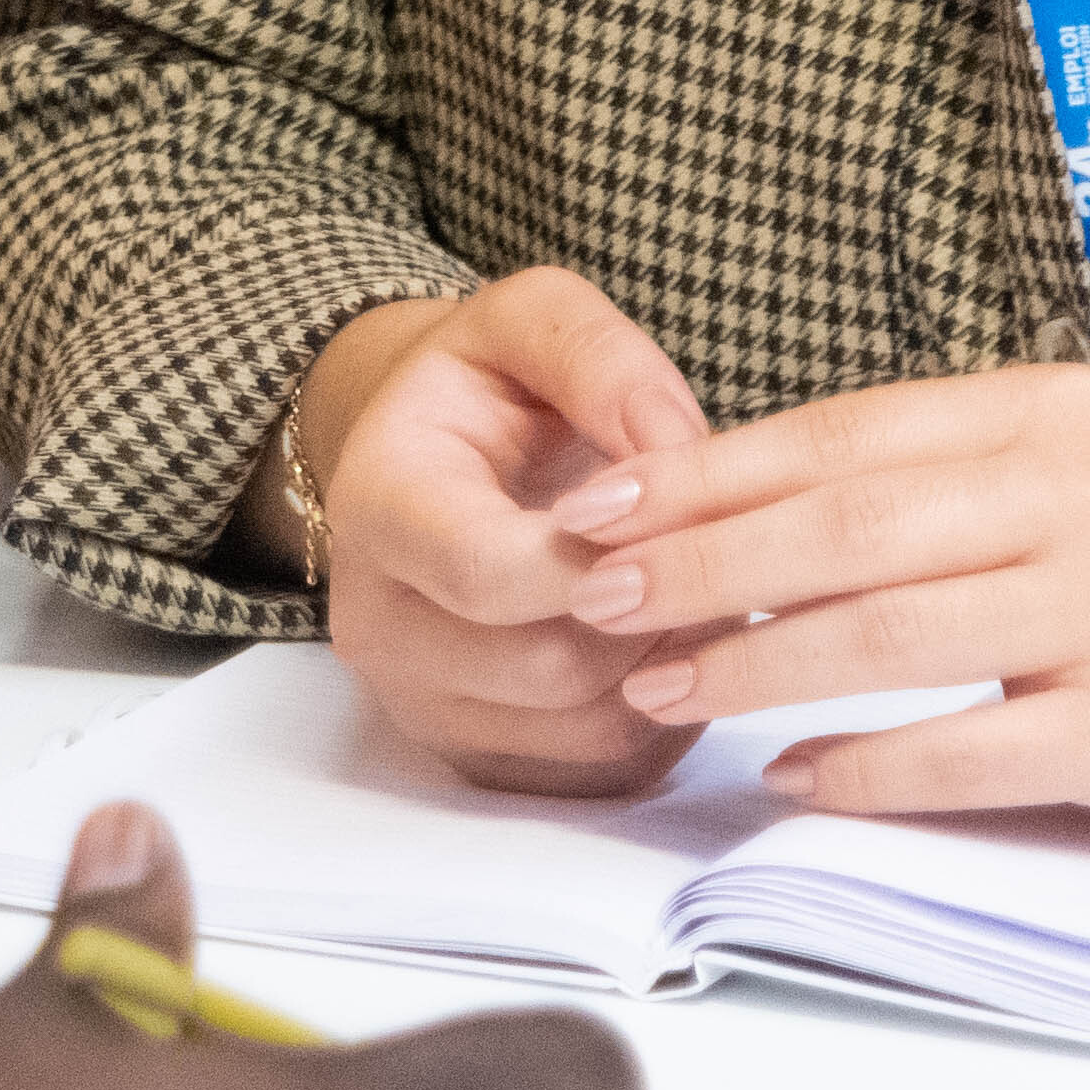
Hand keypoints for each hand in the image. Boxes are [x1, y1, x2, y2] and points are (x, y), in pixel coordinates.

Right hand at [304, 269, 718, 801]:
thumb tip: (677, 443)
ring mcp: (423, 703)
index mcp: (379, 506)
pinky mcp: (478, 757)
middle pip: (549, 666)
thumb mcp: (530, 320)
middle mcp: (378, 623)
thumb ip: (601, 358)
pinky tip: (672, 637)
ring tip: (696, 586)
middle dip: (656, 610)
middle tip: (712, 549)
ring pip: (588, 727)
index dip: (604, 556)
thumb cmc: (489, 389)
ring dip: (672, 664)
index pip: (488, 573)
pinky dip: (664, 712)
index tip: (674, 511)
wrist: (435, 459)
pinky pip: (602, 769)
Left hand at [558, 359, 1089, 840]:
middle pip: (842, 525)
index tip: (600, 502)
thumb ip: (942, 478)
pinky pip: (968, 749)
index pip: (839, 433)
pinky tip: (791, 776)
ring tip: (656, 687)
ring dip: (751, 665)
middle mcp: (1082, 494)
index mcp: (1050, 414)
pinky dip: (866, 765)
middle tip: (591, 594)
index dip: (704, 471)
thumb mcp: (1085, 477)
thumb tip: (747, 502)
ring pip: (886, 633)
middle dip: (698, 563)